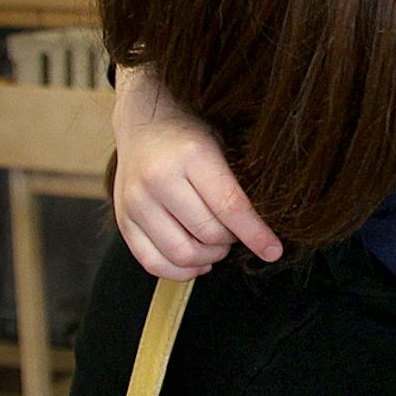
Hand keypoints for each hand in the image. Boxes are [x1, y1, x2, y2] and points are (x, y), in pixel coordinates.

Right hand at [111, 64, 282, 278]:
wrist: (143, 124)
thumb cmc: (190, 137)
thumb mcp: (220, 146)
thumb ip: (239, 186)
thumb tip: (264, 232)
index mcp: (190, 155)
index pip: (229, 207)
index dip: (255, 234)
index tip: (273, 251)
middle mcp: (157, 179)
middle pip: (206, 235)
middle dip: (231, 242)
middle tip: (236, 233)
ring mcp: (135, 202)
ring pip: (181, 254)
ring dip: (209, 258)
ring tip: (217, 244)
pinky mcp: (123, 221)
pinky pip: (153, 264)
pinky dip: (181, 271)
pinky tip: (197, 261)